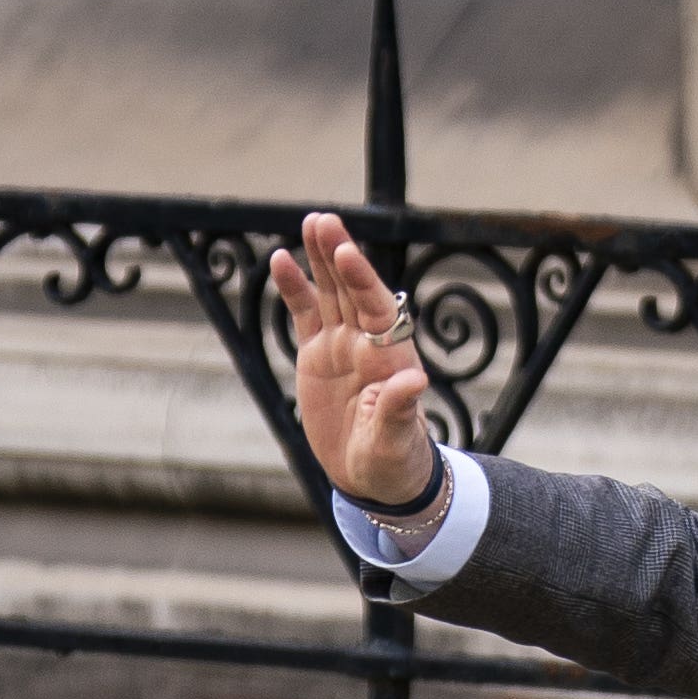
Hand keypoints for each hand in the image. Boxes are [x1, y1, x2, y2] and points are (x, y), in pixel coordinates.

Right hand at [266, 211, 440, 523]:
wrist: (374, 477)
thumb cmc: (394, 462)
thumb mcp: (395, 442)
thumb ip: (399, 410)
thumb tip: (416, 380)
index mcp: (391, 358)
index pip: (377, 310)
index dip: (362, 281)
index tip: (347, 253)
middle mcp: (368, 343)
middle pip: (353, 291)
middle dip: (339, 256)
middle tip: (325, 221)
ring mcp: (342, 345)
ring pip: (330, 293)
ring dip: (320, 259)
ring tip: (311, 222)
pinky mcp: (317, 355)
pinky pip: (304, 314)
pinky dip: (294, 288)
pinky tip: (281, 259)